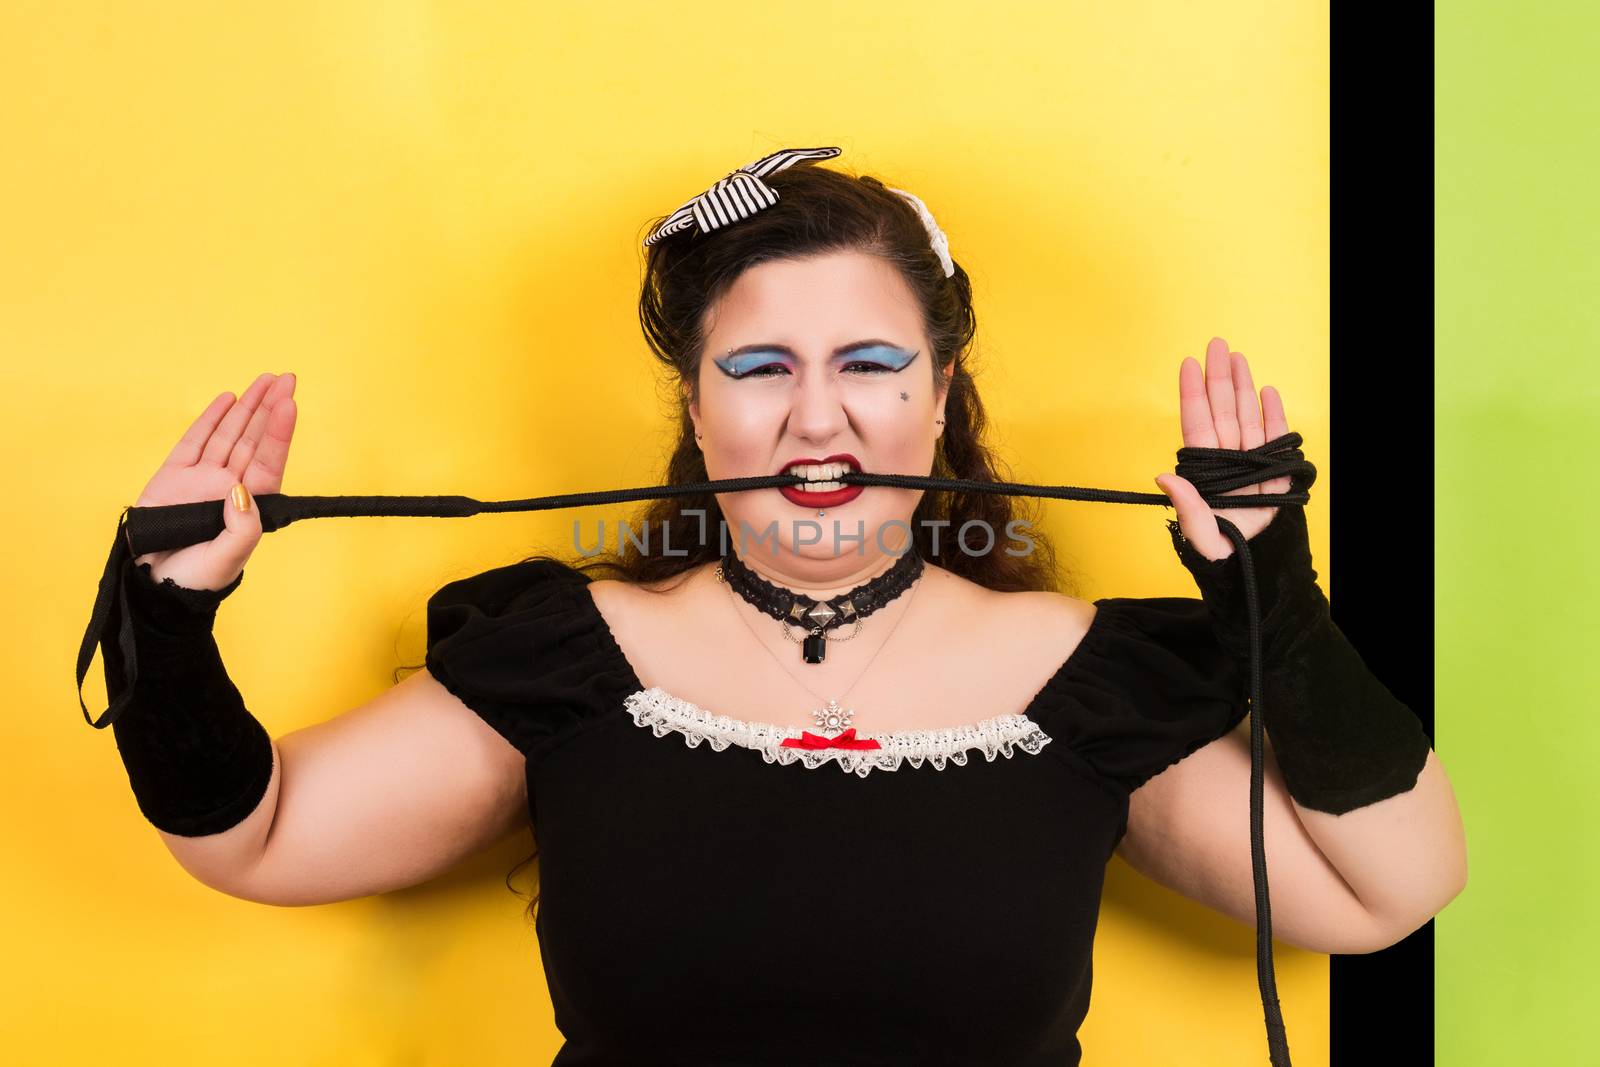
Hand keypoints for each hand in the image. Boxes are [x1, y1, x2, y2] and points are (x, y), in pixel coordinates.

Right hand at [132, 372, 297, 590]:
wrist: (156, 586)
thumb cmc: (198, 577)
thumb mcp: (228, 557)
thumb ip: (242, 528)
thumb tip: (239, 490)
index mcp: (250, 505)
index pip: (269, 461)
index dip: (280, 433)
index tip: (289, 403)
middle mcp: (229, 486)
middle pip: (254, 440)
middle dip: (270, 408)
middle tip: (286, 378)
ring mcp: (202, 478)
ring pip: (228, 434)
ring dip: (247, 407)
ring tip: (264, 380)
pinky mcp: (174, 476)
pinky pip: (195, 441)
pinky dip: (211, 419)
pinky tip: (228, 399)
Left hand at [1152, 337, 1290, 561]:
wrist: (1251, 565)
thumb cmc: (1218, 552)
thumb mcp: (1199, 534)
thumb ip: (1185, 506)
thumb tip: (1164, 477)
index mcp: (1204, 469)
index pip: (1196, 422)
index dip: (1192, 393)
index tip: (1188, 364)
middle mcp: (1226, 459)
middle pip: (1222, 411)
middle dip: (1219, 378)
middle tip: (1217, 345)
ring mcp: (1250, 462)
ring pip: (1246, 417)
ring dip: (1244, 387)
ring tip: (1239, 359)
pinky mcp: (1274, 472)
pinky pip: (1274, 438)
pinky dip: (1273, 416)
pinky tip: (1267, 391)